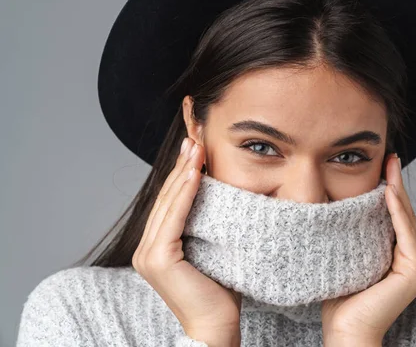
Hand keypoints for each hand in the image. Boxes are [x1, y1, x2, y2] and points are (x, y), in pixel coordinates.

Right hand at [132, 137, 241, 343]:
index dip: (182, 173)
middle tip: (194, 138)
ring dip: (184, 172)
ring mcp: (148, 253)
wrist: (217, 327)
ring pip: (169, 203)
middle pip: (166, 198)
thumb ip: (204, 227)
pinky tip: (197, 171)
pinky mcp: (158, 258)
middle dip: (182, 165)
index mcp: (156, 247)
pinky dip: (186, 191)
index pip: (169, 203)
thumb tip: (217, 195)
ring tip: (196, 146)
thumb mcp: (211, 250)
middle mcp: (145, 249)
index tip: (194, 148)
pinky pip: (174, 216)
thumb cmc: (219, 292)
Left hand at [321, 153, 415, 344]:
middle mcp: (406, 259)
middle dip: (396, 184)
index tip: (382, 166)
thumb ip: (348, 235)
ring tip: (392, 166)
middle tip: (390, 158)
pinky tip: (390, 192)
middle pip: (402, 214)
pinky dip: (398, 212)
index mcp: (391, 255)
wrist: (344, 330)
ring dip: (399, 191)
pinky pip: (406, 235)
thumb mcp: (343, 257)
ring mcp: (414, 266)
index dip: (388, 190)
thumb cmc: (338, 298)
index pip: (391, 216)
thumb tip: (334, 204)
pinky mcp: (414, 273)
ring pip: (406, 220)